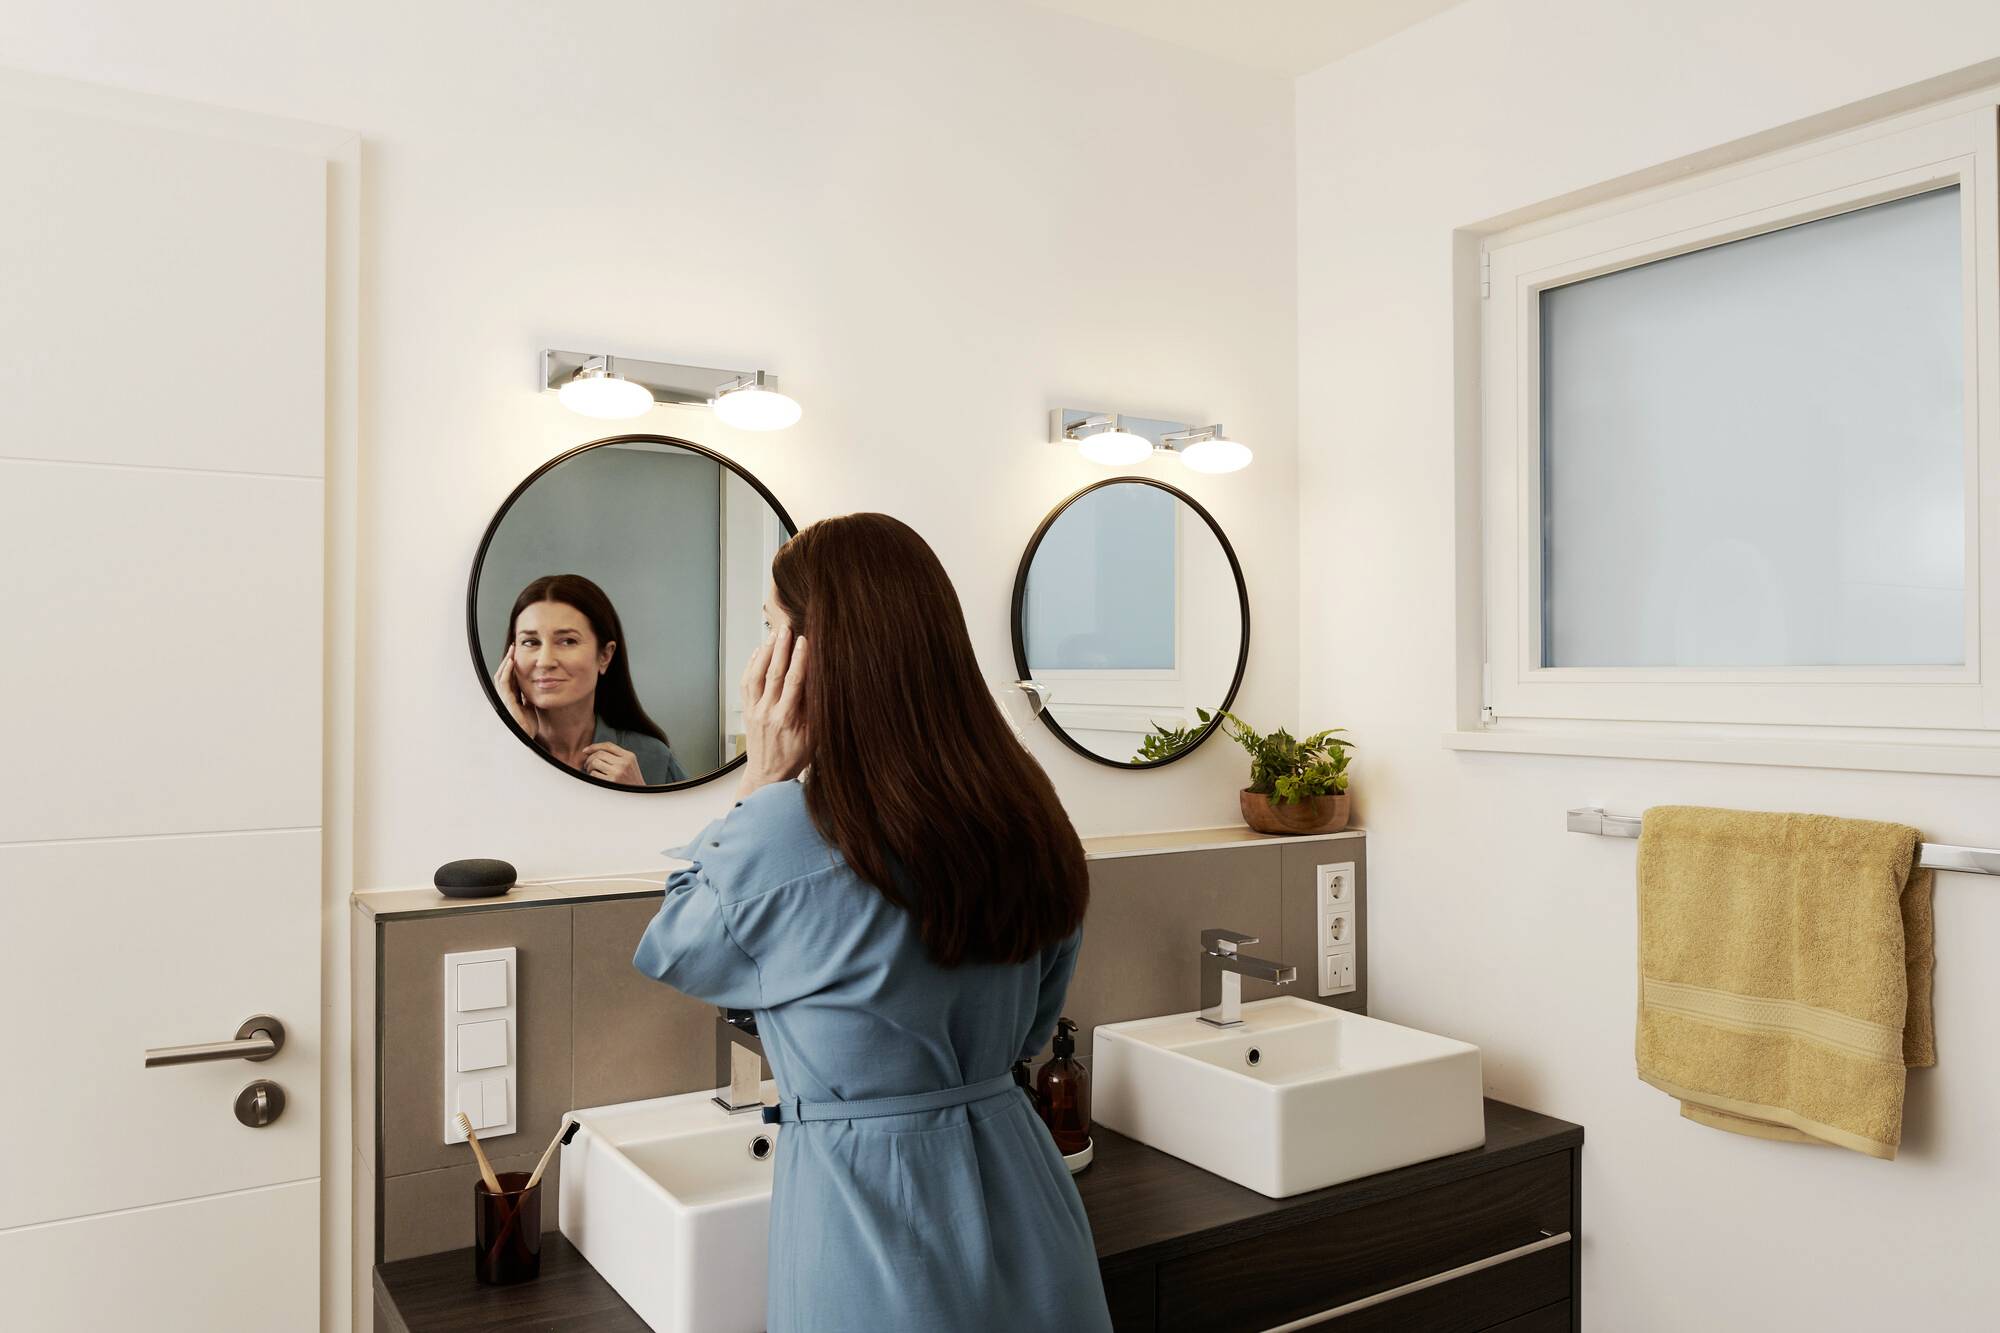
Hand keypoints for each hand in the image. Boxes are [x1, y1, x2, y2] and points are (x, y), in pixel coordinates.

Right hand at [494, 646, 537, 738]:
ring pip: (500, 676)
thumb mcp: (531, 706)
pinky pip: (503, 684)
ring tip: (512, 651)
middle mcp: (504, 697)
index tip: (518, 654)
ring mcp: (503, 699)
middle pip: (503, 674)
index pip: (509, 677)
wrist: (526, 738)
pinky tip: (511, 663)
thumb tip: (537, 684)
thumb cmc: (528, 725)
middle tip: (513, 647)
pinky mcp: (505, 702)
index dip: (512, 665)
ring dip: (506, 663)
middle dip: (507, 660)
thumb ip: (529, 696)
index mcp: (510, 697)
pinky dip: (506, 672)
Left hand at [578, 742, 644, 786]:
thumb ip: (617, 756)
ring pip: (595, 762)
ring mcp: (617, 772)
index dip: (594, 746)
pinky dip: (592, 776)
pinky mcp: (611, 782)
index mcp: (629, 756)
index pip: (608, 745)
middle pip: (599, 753)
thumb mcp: (629, 764)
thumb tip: (593, 751)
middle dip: (589, 758)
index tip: (586, 750)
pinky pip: (594, 774)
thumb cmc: (631, 780)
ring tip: (591, 771)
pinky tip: (596, 779)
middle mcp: (624, 763)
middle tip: (588, 764)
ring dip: (589, 767)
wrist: (638, 795)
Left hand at [738, 624, 810, 797]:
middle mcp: (768, 712)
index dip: (800, 660)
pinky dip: (751, 665)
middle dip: (781, 648)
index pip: (794, 682)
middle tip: (786, 629)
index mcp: (787, 719)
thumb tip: (822, 685)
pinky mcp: (747, 710)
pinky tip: (758, 652)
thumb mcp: (814, 738)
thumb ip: (816, 711)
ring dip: (765, 652)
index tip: (805, 642)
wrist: (768, 775)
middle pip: (774, 673)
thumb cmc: (794, 757)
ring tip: (773, 634)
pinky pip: (747, 683)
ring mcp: (755, 710)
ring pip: (757, 675)